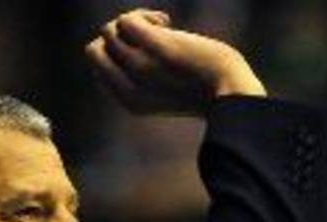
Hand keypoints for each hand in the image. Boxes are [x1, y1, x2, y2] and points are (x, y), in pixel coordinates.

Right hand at [85, 9, 265, 115]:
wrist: (231, 93)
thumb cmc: (201, 88)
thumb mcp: (162, 88)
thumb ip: (139, 73)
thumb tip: (121, 36)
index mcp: (128, 102)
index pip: (97, 68)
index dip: (113, 54)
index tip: (141, 53)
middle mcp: (128, 88)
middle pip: (94, 49)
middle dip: (115, 37)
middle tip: (147, 37)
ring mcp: (140, 67)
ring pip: (108, 30)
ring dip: (132, 22)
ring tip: (161, 27)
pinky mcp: (155, 47)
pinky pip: (125, 20)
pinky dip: (143, 14)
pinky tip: (167, 21)